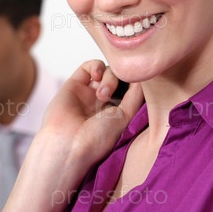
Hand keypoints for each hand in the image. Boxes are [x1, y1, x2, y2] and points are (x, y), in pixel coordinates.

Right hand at [36, 60, 143, 180]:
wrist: (68, 144)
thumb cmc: (97, 138)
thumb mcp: (125, 117)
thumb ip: (135, 96)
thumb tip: (144, 76)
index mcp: (117, 112)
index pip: (132, 89)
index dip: (136, 84)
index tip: (139, 88)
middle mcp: (103, 101)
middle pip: (120, 78)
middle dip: (121, 81)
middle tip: (113, 96)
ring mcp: (88, 92)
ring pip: (106, 71)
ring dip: (109, 78)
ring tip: (101, 95)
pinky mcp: (74, 84)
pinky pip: (88, 66)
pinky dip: (96, 66)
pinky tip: (96, 75)